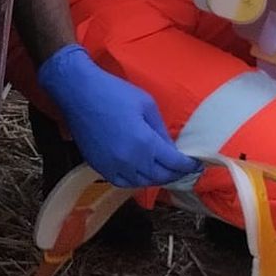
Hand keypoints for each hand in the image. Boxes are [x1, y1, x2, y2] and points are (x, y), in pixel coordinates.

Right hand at [38, 45, 193, 187]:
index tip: (197, 164)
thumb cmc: (114, 92)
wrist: (78, 92)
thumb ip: (161, 130)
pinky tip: (139, 172)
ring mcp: (113, 165)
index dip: (189, 165)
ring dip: (155, 178)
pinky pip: (122, 182)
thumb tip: (170, 148)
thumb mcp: (146, 105)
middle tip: (182, 168)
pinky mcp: (98, 165)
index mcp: (145, 143)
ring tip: (163, 171)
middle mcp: (131, 160)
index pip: (175, 164)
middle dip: (175, 173)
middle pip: (160, 177)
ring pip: (142, 183)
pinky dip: (134, 180)